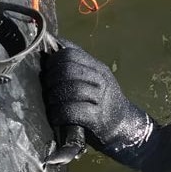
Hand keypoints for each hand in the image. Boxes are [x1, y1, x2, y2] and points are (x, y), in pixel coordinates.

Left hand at [40, 37, 154, 159]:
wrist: (124, 127)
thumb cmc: (103, 102)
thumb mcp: (95, 79)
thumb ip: (78, 64)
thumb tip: (53, 44)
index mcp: (98, 68)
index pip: (70, 54)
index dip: (53, 61)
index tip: (46, 70)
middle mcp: (101, 80)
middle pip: (68, 70)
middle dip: (51, 79)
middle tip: (46, 89)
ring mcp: (100, 99)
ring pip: (70, 89)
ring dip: (53, 97)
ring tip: (49, 103)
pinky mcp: (96, 119)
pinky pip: (71, 111)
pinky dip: (58, 113)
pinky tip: (55, 117)